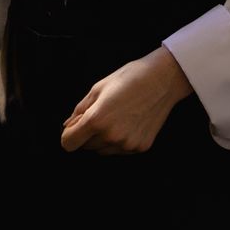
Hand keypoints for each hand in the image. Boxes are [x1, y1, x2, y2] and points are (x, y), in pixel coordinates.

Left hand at [61, 47, 193, 154]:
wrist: (162, 80)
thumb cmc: (128, 79)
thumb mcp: (98, 88)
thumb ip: (80, 110)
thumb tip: (67, 125)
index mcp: (96, 120)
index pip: (69, 143)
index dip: (68, 134)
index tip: (74, 127)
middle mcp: (111, 136)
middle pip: (86, 147)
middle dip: (87, 134)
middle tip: (100, 114)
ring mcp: (127, 144)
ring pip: (103, 150)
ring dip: (103, 139)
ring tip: (116, 117)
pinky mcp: (141, 147)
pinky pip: (120, 150)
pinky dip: (119, 141)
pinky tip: (129, 122)